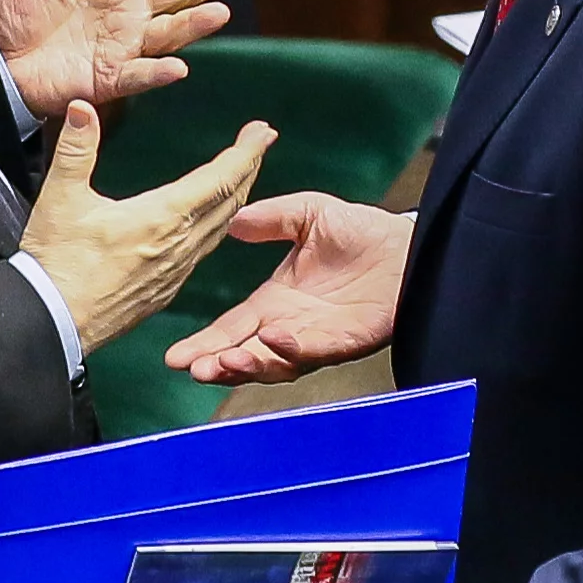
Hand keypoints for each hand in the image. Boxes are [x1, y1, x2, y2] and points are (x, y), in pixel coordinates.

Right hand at [21, 100, 273, 351]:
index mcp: (162, 217)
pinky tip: (209, 226)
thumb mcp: (61, 198)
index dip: (246, 153)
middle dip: (249, 169)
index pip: (220, 178)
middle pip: (231, 202)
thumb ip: (76, 148)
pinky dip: (216, 229)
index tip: (263, 132)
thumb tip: (83, 107)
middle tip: (260, 145)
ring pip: (220, 230)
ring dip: (237, 199)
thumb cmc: (57, 262)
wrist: (52, 322)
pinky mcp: (164, 292)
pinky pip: (202, 254)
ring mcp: (174, 272)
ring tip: (242, 178)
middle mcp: (179, 245)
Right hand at [162, 194, 412, 383]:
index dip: (204, 344)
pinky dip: (291, 351)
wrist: (408, 245)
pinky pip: (313, 353)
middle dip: (218, 364)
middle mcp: (289, 327)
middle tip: (195, 368)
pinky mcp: (344, 342)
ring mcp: (315, 339)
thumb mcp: (308, 213)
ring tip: (225, 361)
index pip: (231, 329)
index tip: (175, 357)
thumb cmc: (360, 231)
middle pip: (245, 355)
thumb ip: (272, 218)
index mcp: (274, 302)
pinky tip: (273, 339)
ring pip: (274, 364)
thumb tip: (233, 221)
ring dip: (248, 365)